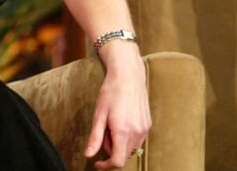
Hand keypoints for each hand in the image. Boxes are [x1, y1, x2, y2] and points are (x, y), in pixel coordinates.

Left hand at [84, 44, 150, 168]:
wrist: (128, 75)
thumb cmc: (111, 92)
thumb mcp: (99, 114)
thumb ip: (95, 137)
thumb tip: (88, 155)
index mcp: (123, 131)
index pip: (118, 161)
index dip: (106, 166)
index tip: (97, 163)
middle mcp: (136, 132)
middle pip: (123, 154)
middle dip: (110, 148)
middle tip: (103, 129)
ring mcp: (144, 129)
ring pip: (130, 147)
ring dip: (119, 142)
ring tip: (113, 123)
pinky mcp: (148, 124)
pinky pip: (137, 139)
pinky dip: (127, 136)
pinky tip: (122, 120)